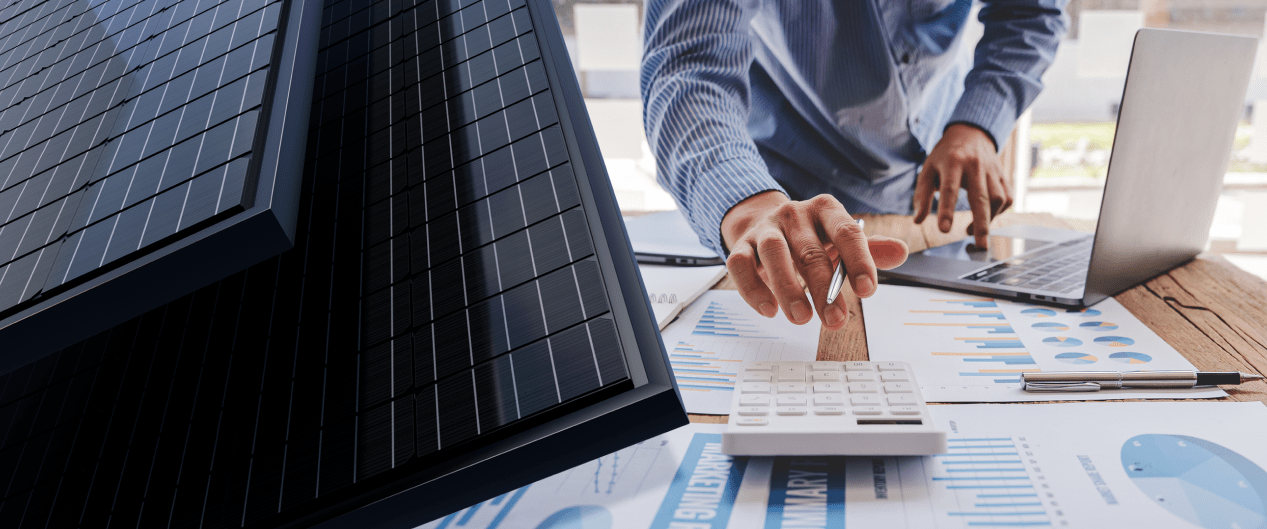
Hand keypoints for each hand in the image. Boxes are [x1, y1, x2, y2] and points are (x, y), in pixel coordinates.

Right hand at [721, 191, 908, 329]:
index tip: (867, 291)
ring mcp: (765, 229)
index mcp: (825, 210)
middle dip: (824, 289)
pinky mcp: (740, 246)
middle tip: (836, 321)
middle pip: (810, 251)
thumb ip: (869, 249)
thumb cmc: (809, 238)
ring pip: (774, 254)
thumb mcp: (839, 241)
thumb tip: (901, 251)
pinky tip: (768, 310)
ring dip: (788, 288)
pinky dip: (753, 289)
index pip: (846, 232)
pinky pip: (740, 265)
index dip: (859, 261)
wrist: (764, 224)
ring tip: (801, 319)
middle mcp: (793, 214)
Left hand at [913, 124, 1013, 246]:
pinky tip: (987, 218)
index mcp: (952, 162)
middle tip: (979, 245)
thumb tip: (918, 220)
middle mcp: (975, 165)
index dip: (947, 210)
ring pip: (998, 199)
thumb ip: (922, 195)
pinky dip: (999, 212)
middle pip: (981, 198)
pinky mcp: (1003, 175)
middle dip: (981, 224)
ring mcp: (992, 170)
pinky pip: (1007, 197)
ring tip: (974, 232)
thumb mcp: (928, 169)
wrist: (970, 134)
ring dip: (989, 219)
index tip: (944, 231)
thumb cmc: (945, 156)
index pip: (950, 189)